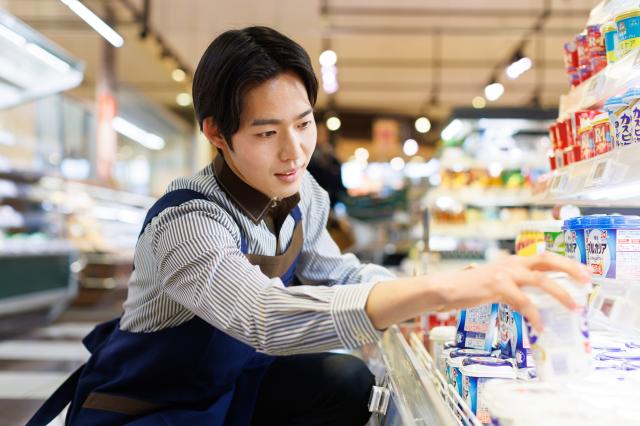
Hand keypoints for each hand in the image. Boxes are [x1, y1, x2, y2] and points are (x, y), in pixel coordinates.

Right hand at [436, 252, 590, 331]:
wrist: (447, 288)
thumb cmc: (470, 288)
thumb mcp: (496, 282)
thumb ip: (515, 286)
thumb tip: (533, 301)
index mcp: (513, 261)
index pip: (544, 257)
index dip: (566, 263)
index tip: (585, 272)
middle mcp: (511, 263)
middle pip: (547, 259)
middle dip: (570, 268)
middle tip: (587, 281)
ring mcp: (504, 273)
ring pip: (540, 279)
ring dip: (560, 293)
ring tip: (574, 307)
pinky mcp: (497, 286)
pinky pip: (523, 301)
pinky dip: (534, 314)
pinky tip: (539, 326)